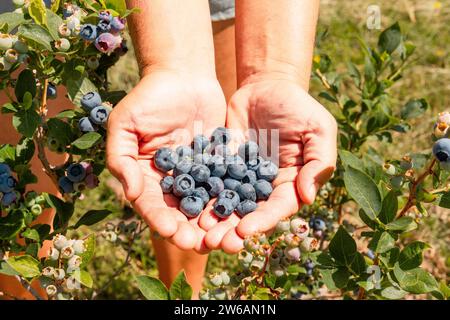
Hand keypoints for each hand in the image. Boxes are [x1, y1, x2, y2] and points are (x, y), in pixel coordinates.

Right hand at [106, 70, 225, 251]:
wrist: (184, 77)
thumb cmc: (149, 98)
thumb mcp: (125, 124)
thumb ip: (121, 159)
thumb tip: (128, 193)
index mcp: (145, 177)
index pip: (151, 205)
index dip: (160, 220)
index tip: (172, 232)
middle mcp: (171, 182)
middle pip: (179, 213)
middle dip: (190, 231)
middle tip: (202, 245)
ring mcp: (197, 177)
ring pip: (205, 207)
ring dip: (214, 225)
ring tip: (225, 240)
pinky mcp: (219, 167)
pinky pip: (226, 188)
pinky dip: (233, 203)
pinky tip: (243, 215)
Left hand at [200, 77, 336, 252]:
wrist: (267, 86)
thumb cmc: (299, 107)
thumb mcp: (319, 130)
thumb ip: (319, 163)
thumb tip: (308, 197)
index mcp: (289, 184)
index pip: (277, 208)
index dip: (262, 221)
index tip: (244, 231)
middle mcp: (263, 186)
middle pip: (248, 214)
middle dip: (232, 230)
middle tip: (215, 243)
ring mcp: (240, 177)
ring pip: (226, 203)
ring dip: (213, 219)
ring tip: (198, 231)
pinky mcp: (221, 164)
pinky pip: (209, 181)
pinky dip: (199, 194)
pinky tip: (186, 204)